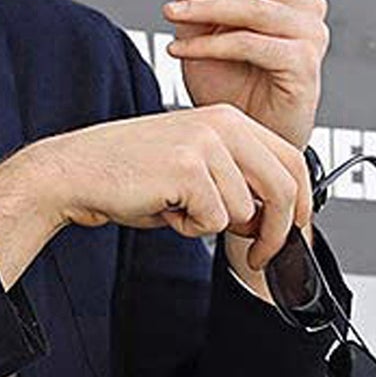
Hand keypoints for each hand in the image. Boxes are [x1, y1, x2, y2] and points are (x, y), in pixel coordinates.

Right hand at [0, 103, 313, 272]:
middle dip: (276, 232)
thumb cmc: (125, 173)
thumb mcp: (191, 169)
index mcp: (228, 119)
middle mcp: (223, 125)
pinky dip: (187, 228)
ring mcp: (207, 144)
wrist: (74, 172)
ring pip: (242, 211)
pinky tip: (162, 209)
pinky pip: (212, 221)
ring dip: (208, 225)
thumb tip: (267, 221)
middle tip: (260, 257)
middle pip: (282, 187)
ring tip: (174, 208)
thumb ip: (232, 184)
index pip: (291, 159)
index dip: (301, 202)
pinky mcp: (189, 170)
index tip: (295, 229)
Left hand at [165, 0, 328, 152]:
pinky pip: (250, 45)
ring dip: (204, 7)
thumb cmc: (231, 90)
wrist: (248, 140)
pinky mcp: (302, 65)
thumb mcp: (201, 35)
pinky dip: (209, 45)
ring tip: (169, 14)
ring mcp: (308, 35)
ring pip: (252, 5)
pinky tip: (178, 50)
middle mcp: (304, 6)